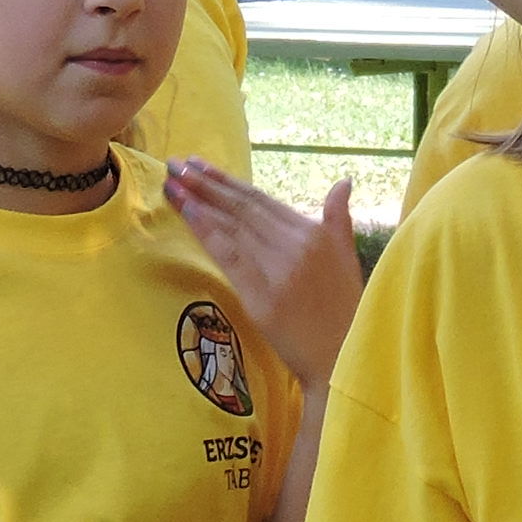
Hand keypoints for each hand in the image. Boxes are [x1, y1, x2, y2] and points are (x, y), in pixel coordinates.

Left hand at [168, 161, 365, 387]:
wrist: (342, 357)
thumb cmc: (347, 311)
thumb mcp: (349, 257)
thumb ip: (339, 217)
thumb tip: (343, 182)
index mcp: (314, 233)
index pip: (262, 201)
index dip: (229, 182)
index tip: (202, 166)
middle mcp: (295, 244)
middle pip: (241, 208)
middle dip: (206, 184)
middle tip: (177, 164)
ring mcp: (277, 269)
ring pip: (231, 226)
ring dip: (198, 201)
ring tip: (172, 181)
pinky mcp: (261, 295)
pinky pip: (228, 255)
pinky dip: (205, 230)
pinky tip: (186, 211)